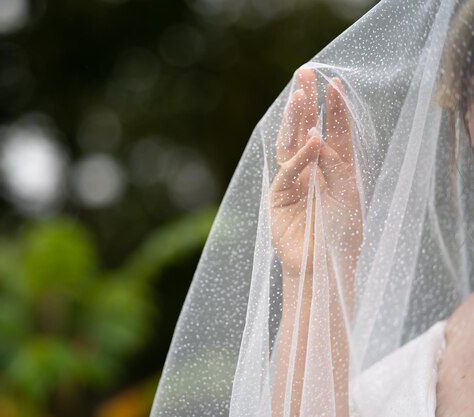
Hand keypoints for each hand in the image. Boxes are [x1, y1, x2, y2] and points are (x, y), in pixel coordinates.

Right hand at [270, 68, 362, 295]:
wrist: (325, 265)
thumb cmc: (342, 232)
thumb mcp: (348, 193)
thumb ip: (334, 164)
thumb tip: (316, 135)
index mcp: (332, 167)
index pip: (332, 131)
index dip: (332, 108)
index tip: (333, 83)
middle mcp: (311, 169)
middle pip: (305, 129)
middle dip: (305, 103)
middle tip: (304, 74)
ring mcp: (292, 181)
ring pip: (290, 144)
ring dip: (294, 120)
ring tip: (298, 96)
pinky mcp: (278, 196)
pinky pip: (288, 172)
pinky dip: (300, 157)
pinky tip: (311, 141)